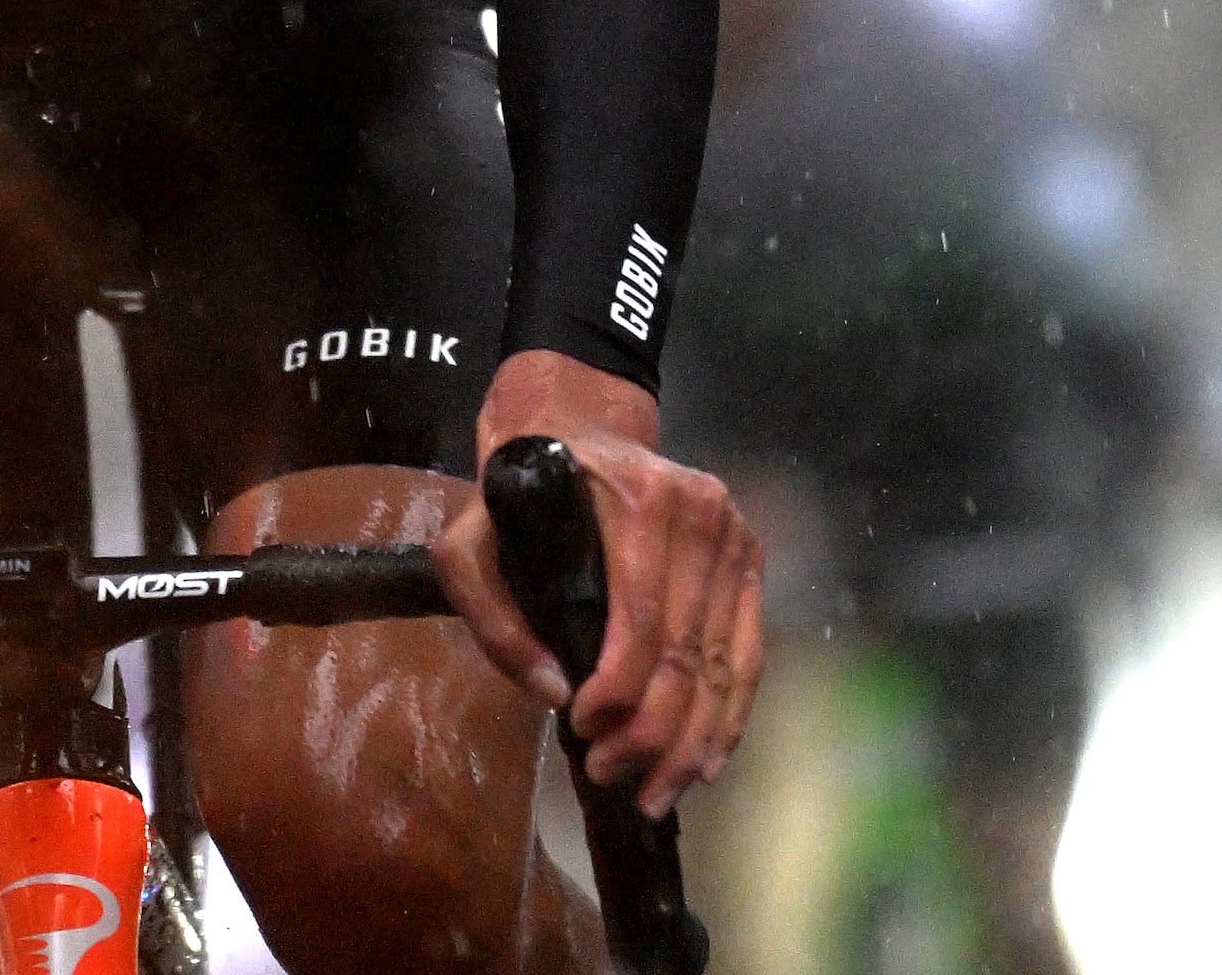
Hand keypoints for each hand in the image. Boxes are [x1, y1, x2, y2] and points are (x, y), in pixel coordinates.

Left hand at [429, 350, 763, 813]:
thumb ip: (492, 617)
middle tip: (611, 777)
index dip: (618, 693)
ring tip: (656, 794)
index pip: (643, 622)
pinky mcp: (751, 560)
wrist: (578, 426)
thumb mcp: (470, 541)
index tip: (582, 731)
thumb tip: (553, 694)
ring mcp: (736, 537)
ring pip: (726, 666)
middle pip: (689, 654)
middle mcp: (704, 514)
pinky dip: (730, 717)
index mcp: (642, 501)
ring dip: (694, 743)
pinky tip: (705, 763)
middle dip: (652, 733)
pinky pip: (750, 655)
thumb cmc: (520, 492)